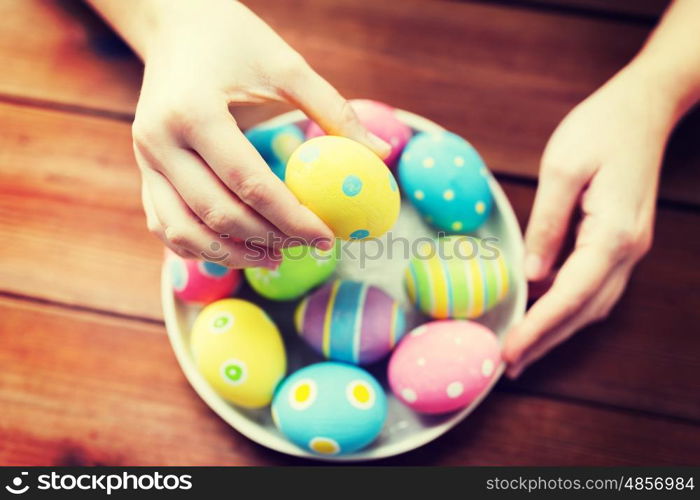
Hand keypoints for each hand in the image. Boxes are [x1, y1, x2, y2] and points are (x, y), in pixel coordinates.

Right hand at [131, 0, 388, 267]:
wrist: (176, 26)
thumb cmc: (236, 42)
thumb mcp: (287, 66)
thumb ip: (333, 111)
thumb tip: (381, 155)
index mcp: (194, 112)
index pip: (249, 183)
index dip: (292, 218)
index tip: (327, 237)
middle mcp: (159, 141)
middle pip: (218, 214)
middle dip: (268, 240)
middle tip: (308, 248)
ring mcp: (145, 160)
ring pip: (184, 232)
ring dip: (232, 254)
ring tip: (276, 258)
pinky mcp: (144, 171)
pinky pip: (166, 226)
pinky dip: (200, 247)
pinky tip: (237, 248)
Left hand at [503, 64, 675, 377]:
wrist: (645, 107)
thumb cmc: (601, 127)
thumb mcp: (562, 167)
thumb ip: (546, 224)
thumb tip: (532, 274)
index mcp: (611, 233)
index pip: (569, 296)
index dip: (537, 328)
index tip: (507, 353)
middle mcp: (627, 250)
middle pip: (584, 311)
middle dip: (546, 341)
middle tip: (508, 365)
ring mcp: (630, 248)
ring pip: (593, 304)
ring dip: (558, 330)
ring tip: (522, 350)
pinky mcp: (622, 241)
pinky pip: (595, 286)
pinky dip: (568, 308)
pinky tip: (545, 314)